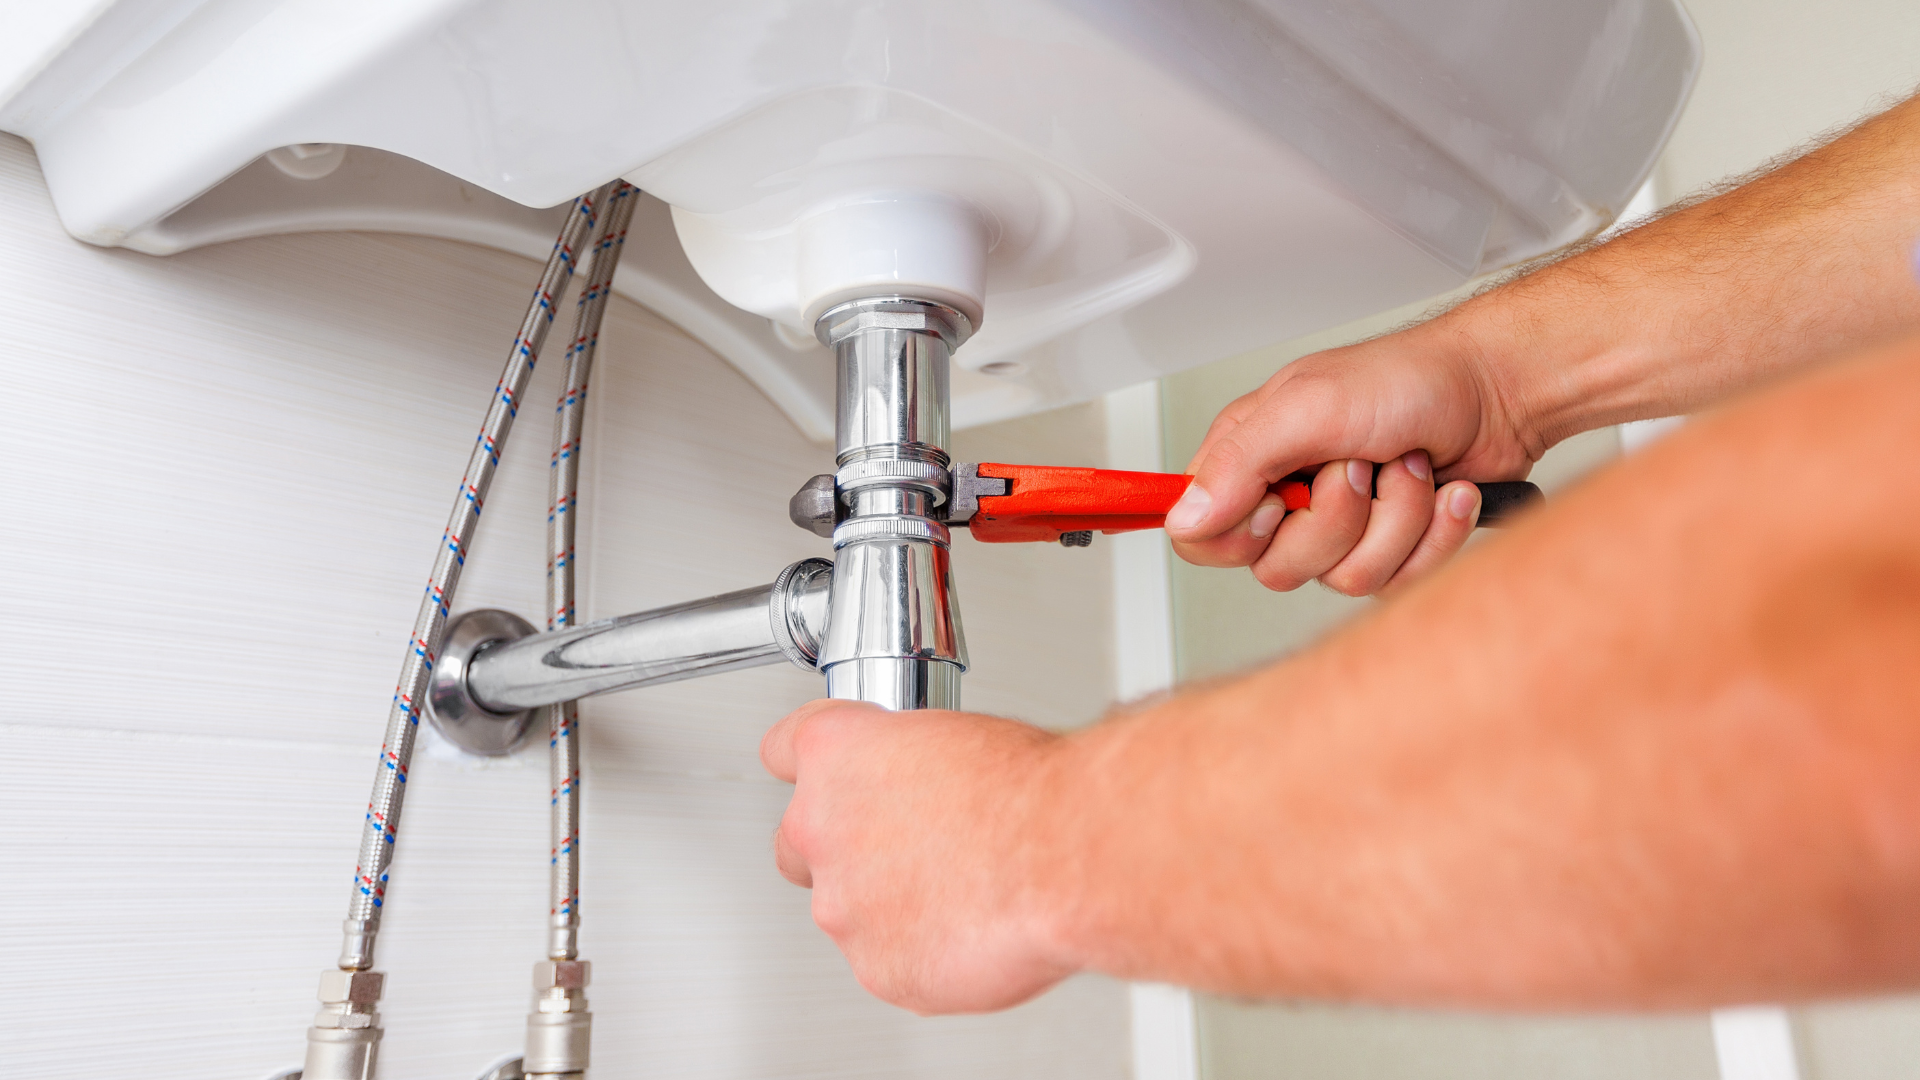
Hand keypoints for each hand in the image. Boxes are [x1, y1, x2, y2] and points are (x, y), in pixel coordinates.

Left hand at [761, 699, 1075, 1013]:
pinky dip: (923, 952)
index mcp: (835, 753)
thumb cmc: (1027, 791)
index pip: (783, 750)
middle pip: (796, 843)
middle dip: (839, 849)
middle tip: (904, 848)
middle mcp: (820, 829)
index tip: (833, 777)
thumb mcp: (959, 736)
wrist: (1065, 857)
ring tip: (962, 892)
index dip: (816, 767)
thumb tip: (920, 783)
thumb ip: (910, 765)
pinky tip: (972, 929)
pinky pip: (888, 962)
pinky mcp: (877, 968)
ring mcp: (843, 906)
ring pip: (846, 910)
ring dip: (888, 905)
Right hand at [1166, 316, 1537, 594]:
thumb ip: (1238, 462)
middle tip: (1360, 467)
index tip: (1279, 502)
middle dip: (1337, 521)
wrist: (1499, 392)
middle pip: (1277, 569)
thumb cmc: (1410, 380)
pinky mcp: (1390, 548)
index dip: (1238, 536)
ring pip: (1344, 579)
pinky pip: (1397, 581)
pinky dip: (1433, 534)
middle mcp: (1289, 495)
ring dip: (1396, 520)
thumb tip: (1186, 516)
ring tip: (1409, 469)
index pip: (1200, 536)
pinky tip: (1443, 492)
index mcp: (1251, 457)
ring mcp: (1341, 527)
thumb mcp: (1310, 406)